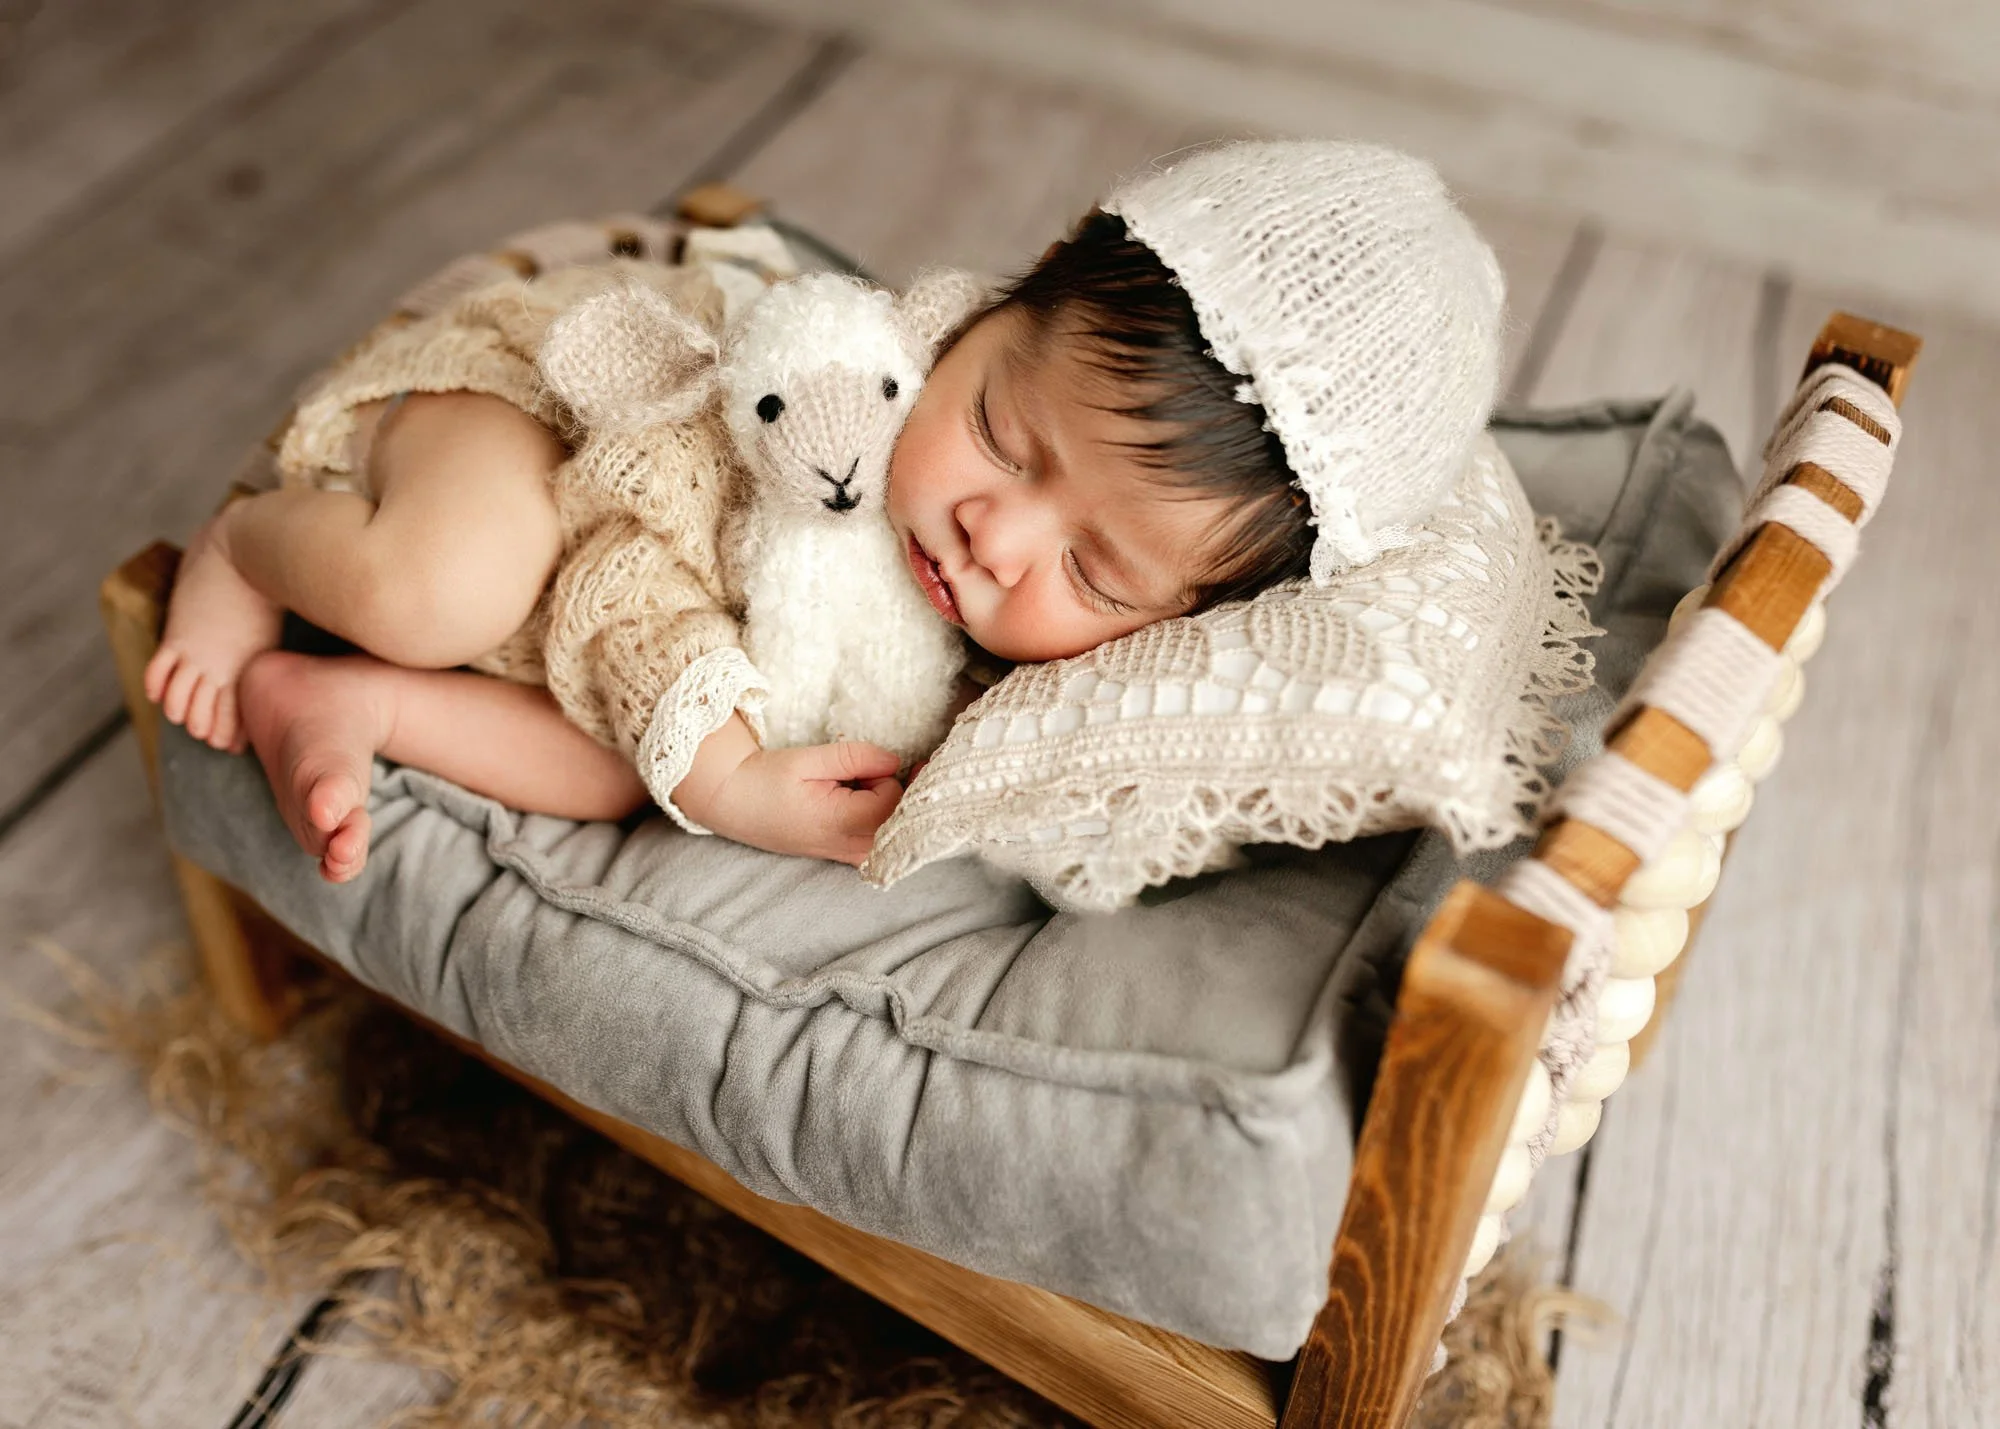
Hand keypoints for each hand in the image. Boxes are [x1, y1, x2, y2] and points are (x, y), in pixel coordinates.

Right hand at [683, 728, 904, 864]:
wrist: (734, 804)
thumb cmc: (765, 779)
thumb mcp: (806, 760)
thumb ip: (853, 758)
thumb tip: (894, 762)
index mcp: (839, 823)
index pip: (893, 800)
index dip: (885, 775)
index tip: (861, 765)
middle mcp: (848, 847)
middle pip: (902, 820)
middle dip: (895, 790)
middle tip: (865, 769)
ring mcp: (847, 856)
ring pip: (894, 832)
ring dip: (886, 804)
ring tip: (856, 785)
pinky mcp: (844, 855)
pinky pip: (880, 839)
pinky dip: (878, 817)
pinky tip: (856, 801)